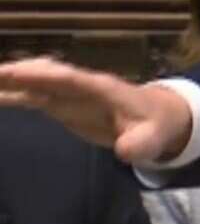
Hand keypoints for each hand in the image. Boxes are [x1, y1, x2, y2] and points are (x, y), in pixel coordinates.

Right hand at [0, 57, 192, 163]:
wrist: (160, 119)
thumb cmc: (157, 125)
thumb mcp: (155, 137)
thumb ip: (141, 143)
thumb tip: (126, 151)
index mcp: (102, 89)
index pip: (69, 79)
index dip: (44, 75)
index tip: (16, 72)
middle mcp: (82, 87)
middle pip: (46, 75)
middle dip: (18, 73)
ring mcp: (71, 95)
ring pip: (35, 84)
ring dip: (10, 81)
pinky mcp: (64, 105)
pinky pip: (34, 97)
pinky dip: (13, 94)